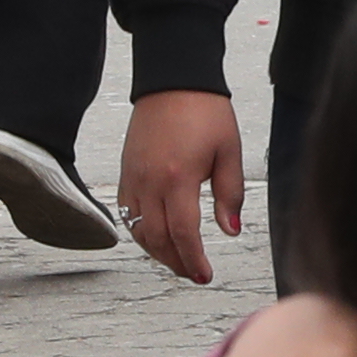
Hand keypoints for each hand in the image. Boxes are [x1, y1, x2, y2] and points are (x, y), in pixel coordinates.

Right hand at [124, 88, 245, 285]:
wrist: (174, 81)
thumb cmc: (205, 111)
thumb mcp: (229, 151)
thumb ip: (230, 194)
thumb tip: (231, 229)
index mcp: (178, 178)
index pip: (183, 234)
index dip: (194, 260)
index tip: (205, 275)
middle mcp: (150, 182)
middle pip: (157, 239)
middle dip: (176, 263)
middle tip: (195, 274)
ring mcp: (133, 178)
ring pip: (138, 231)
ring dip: (157, 252)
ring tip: (179, 261)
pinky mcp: (125, 173)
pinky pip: (126, 214)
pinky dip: (140, 232)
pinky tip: (156, 237)